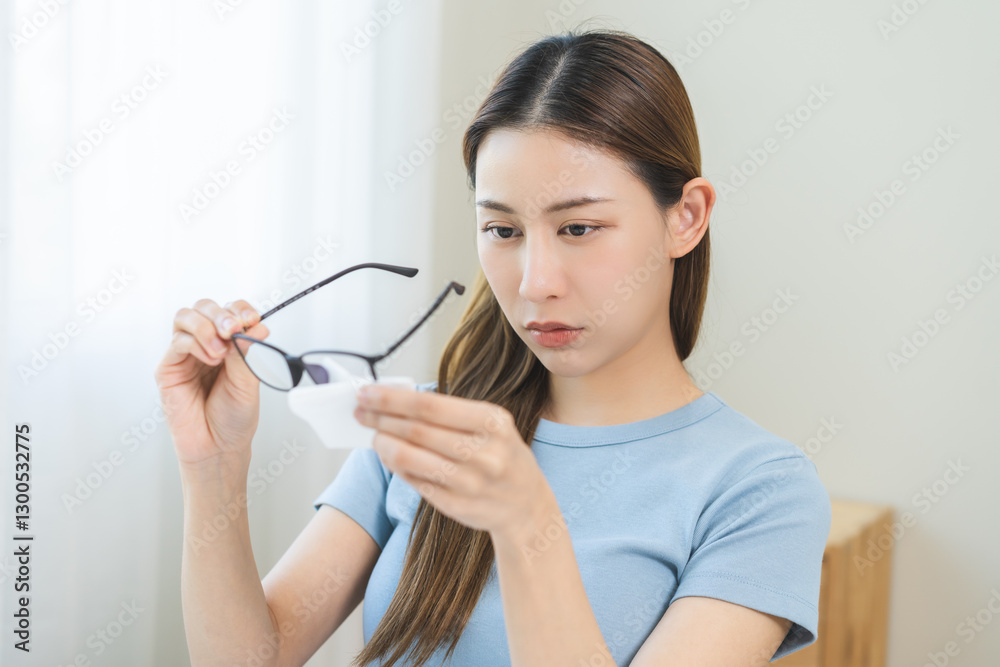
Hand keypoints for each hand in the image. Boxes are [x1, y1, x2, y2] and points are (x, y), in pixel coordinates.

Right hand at [154, 298, 269, 470]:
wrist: (218, 447)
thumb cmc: (234, 418)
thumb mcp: (249, 382)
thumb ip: (247, 353)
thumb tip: (255, 327)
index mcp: (229, 344)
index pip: (230, 311)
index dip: (240, 309)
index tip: (252, 319)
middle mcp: (206, 345)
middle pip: (204, 307)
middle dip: (221, 313)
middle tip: (233, 329)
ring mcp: (185, 355)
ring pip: (186, 317)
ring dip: (206, 327)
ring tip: (221, 351)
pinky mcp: (168, 368)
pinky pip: (178, 342)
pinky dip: (196, 344)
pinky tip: (211, 360)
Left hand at [353, 385, 552, 538]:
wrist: (527, 505)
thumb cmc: (502, 454)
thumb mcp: (491, 424)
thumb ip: (449, 412)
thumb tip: (396, 399)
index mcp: (492, 422)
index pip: (430, 405)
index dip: (392, 398)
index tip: (367, 392)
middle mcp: (484, 453)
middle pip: (416, 430)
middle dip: (380, 418)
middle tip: (360, 411)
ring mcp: (470, 483)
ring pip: (409, 458)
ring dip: (383, 444)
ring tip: (373, 435)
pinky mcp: (456, 506)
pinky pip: (415, 482)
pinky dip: (396, 467)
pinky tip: (390, 457)